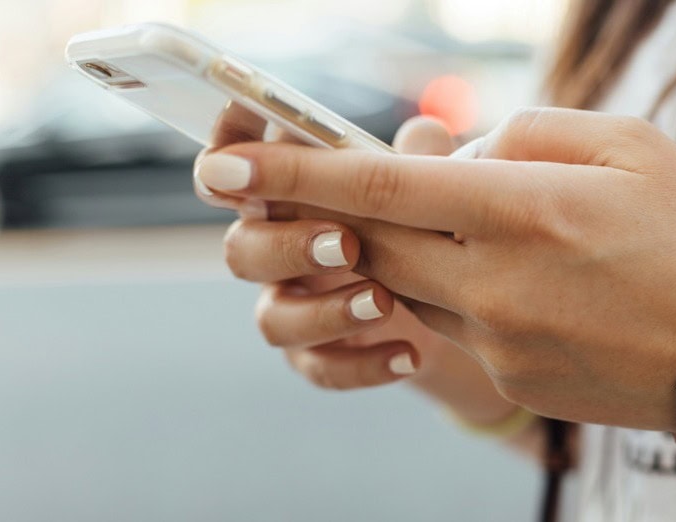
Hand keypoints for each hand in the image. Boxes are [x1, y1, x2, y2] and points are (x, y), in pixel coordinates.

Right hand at [194, 114, 514, 422]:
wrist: (449, 306)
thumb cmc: (420, 225)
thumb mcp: (425, 188)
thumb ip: (418, 159)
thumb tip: (425, 133)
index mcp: (289, 197)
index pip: (235, 171)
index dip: (226, 155)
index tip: (240, 155)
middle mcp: (278, 250)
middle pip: (242, 250)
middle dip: (287, 246)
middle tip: (347, 244)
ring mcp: (293, 306)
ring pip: (272, 319)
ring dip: (324, 311)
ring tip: (385, 302)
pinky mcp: (316, 355)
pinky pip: (319, 368)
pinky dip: (363, 364)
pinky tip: (409, 354)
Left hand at [195, 107, 675, 434]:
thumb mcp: (626, 146)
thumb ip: (526, 134)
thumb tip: (458, 152)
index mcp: (527, 210)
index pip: (381, 186)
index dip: (294, 172)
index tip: (225, 166)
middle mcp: (498, 282)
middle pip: (371, 240)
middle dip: (331, 211)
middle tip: (315, 187)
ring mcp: (497, 340)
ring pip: (403, 283)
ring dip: (403, 247)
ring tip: (462, 226)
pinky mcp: (505, 375)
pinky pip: (446, 323)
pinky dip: (449, 288)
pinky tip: (505, 277)